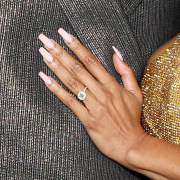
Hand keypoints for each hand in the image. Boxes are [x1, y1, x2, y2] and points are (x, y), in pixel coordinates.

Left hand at [38, 29, 147, 163]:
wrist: (131, 145)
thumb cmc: (132, 120)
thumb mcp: (135, 93)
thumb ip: (126, 71)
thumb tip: (115, 53)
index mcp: (112, 84)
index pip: (91, 60)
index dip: (76, 45)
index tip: (63, 34)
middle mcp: (102, 92)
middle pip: (77, 67)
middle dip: (60, 51)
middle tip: (46, 39)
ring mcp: (94, 106)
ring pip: (71, 82)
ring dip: (55, 66)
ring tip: (43, 54)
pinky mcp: (87, 119)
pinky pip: (69, 101)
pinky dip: (56, 89)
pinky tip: (45, 79)